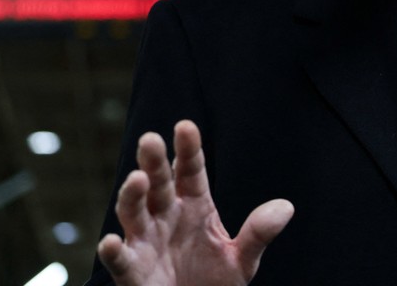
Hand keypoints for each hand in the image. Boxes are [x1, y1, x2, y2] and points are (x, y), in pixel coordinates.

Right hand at [97, 120, 294, 285]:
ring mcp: (147, 242)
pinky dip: (114, 252)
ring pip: (134, 213)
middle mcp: (167, 216)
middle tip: (151, 139)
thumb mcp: (243, 259)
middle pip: (159, 184)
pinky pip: (121, 260)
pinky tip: (110, 242)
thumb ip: (258, 234)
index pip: (190, 171)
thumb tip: (286, 207)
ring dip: (132, 196)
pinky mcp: (133, 271)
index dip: (188, 149)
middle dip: (154, 162)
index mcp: (194, 205)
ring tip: (137, 179)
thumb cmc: (215, 282)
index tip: (186, 127)